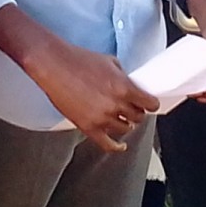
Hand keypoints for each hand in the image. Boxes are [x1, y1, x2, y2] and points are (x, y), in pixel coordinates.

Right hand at [27, 40, 158, 152]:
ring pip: (125, 129)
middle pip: (138, 117)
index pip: (149, 104)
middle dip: (136, 111)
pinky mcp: (88, 127)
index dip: (151, 104)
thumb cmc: (78, 60)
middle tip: (132, 107)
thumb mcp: (110, 61)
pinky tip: (121, 145)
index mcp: (123, 87)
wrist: (54, 65)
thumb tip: (130, 86)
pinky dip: (117, 147)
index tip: (150, 104)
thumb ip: (123, 77)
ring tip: (120, 117)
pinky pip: (108, 144)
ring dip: (125, 123)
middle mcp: (115, 105)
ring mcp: (102, 118)